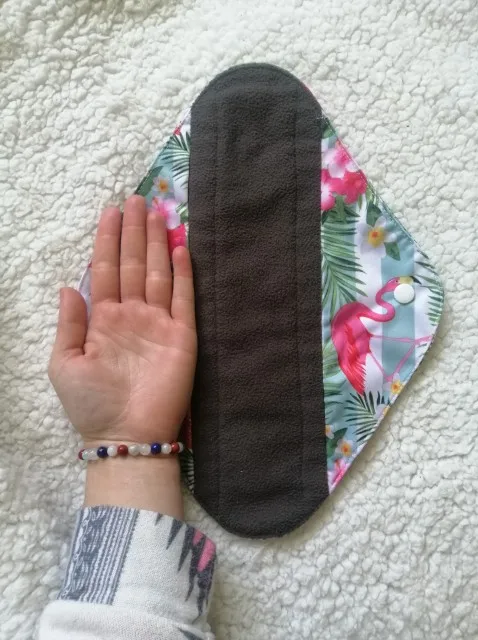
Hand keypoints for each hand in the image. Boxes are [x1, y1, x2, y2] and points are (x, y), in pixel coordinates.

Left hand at [49, 195, 196, 447]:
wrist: (127, 435)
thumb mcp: (65, 364)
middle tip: (136, 198)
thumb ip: (69, 324)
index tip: (110, 211)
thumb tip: (67, 286)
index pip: (106, 270)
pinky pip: (184, 298)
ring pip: (159, 273)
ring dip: (157, 243)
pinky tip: (180, 249)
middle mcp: (132, 314)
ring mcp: (159, 323)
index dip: (108, 241)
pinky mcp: (183, 336)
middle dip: (133, 232)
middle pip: (134, 264)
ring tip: (156, 213)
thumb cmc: (92, 403)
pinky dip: (183, 274)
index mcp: (103, 319)